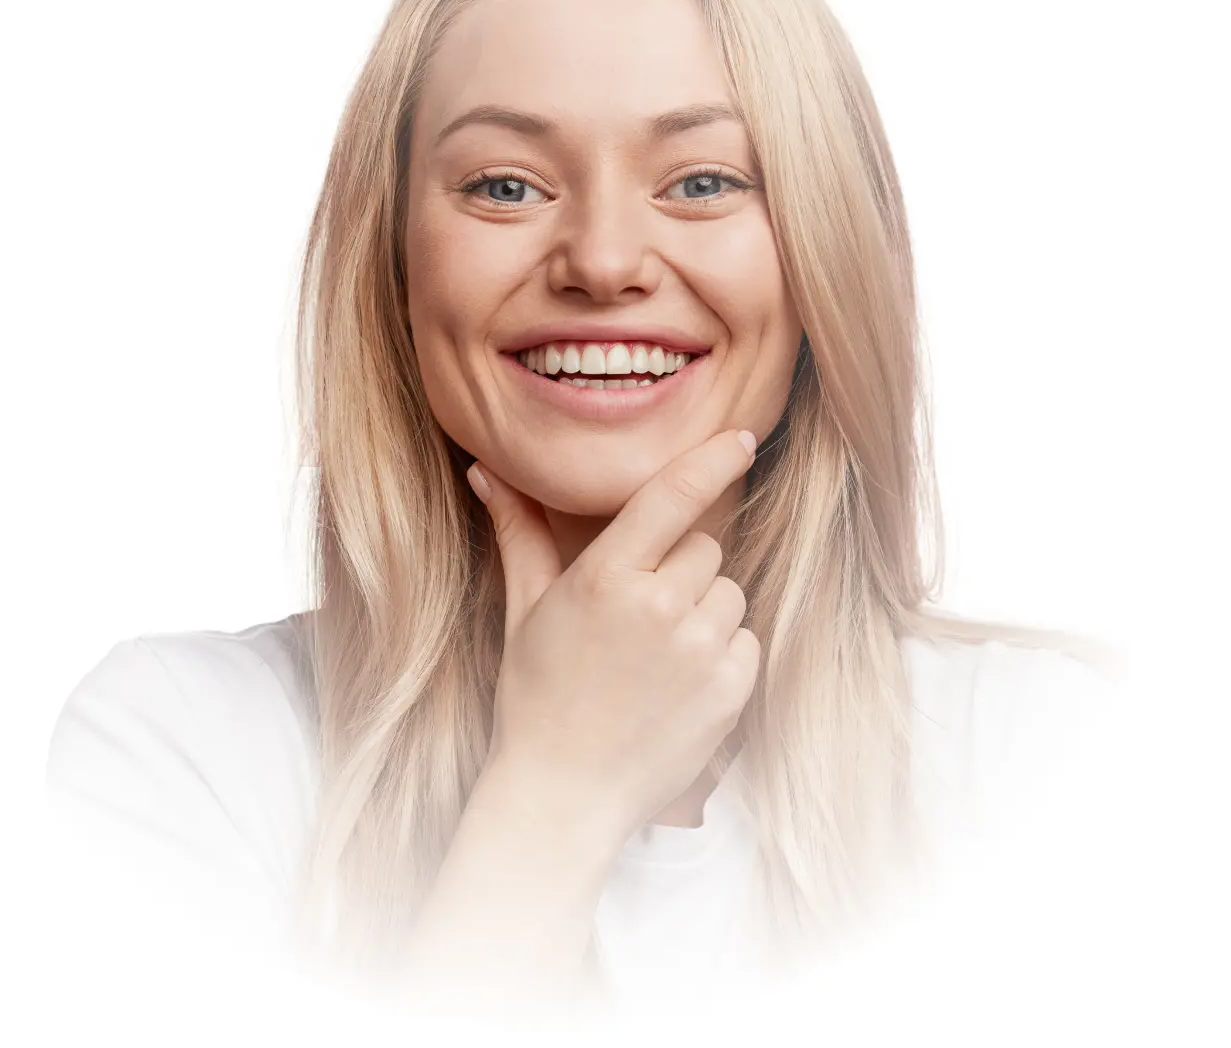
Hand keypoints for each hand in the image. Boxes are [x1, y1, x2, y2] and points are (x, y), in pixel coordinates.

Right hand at [468, 429, 761, 846]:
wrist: (564, 794)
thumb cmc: (536, 696)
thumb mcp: (524, 609)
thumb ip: (518, 532)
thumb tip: (484, 470)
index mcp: (606, 578)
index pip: (672, 496)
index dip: (710, 459)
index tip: (739, 437)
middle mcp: (660, 607)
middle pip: (704, 547)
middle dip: (679, 568)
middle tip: (638, 613)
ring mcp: (701, 650)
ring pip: (728, 591)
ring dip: (703, 609)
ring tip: (656, 653)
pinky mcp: (731, 690)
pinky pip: (746, 639)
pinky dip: (722, 653)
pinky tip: (678, 682)